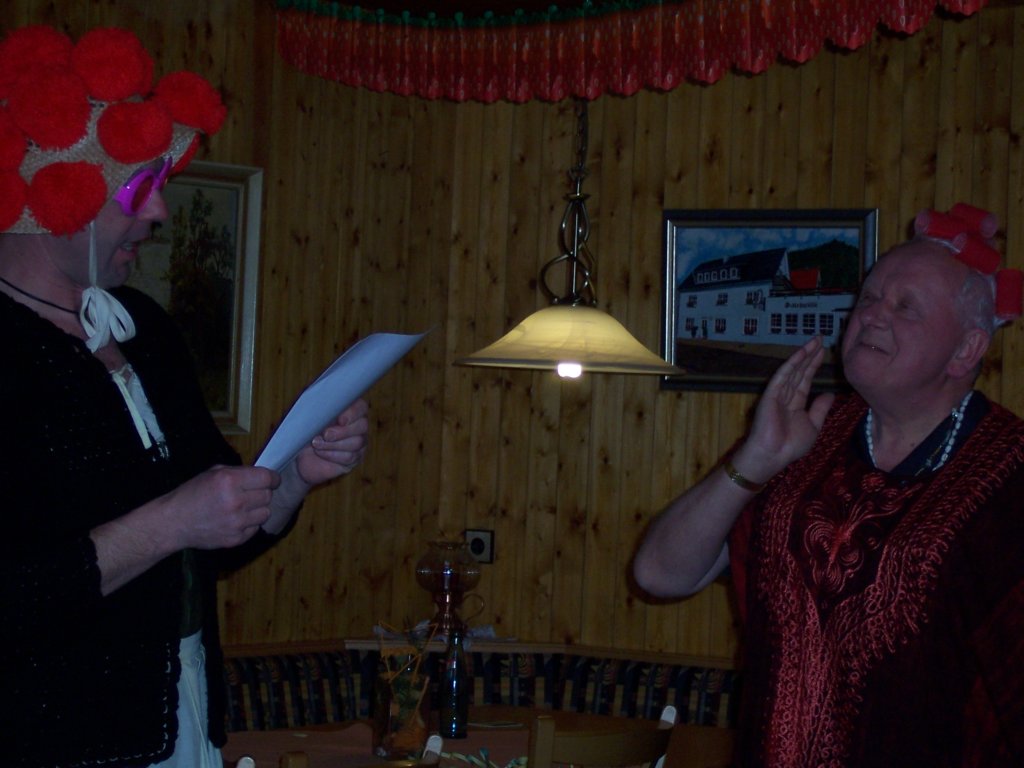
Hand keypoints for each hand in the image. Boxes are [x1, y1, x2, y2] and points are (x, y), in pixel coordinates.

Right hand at [159, 464, 280, 549]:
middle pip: (268, 496)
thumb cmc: (192, 493)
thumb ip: (239, 472)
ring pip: (266, 513)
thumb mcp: (213, 473)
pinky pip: (255, 528)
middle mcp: (236, 502)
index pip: (267, 478)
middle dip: (262, 493)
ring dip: (258, 509)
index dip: (273, 479)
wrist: (174, 522)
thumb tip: (261, 475)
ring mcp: (237, 523)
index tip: (272, 480)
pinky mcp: (236, 539)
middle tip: (250, 493)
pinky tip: (235, 520)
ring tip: (243, 507)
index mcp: (230, 481)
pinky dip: (249, 524)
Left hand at [292, 398, 369, 486]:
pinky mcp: (354, 459)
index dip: (353, 412)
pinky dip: (332, 454)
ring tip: (316, 443)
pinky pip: (349, 457)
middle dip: (342, 431)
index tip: (340, 419)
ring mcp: (359, 443)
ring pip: (356, 442)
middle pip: (362, 425)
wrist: (299, 454)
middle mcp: (358, 425)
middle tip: (325, 434)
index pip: (361, 407)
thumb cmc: (306, 431)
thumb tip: (322, 408)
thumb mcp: (309, 417)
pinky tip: (320, 452)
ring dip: (333, 444)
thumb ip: (319, 409)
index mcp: (350, 409)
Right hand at [734, 336, 834, 480]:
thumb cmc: (790, 446)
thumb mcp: (813, 426)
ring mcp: (777, 393)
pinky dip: (792, 364)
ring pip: (793, 370)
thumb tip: (829, 394)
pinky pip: (782, 376)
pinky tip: (801, 353)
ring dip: (803, 355)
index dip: (814, 365)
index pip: (806, 379)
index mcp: (795, 402)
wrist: (773, 456)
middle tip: (820, 338)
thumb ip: (820, 409)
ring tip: (815, 341)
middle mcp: (786, 395)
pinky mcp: (770, 394)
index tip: (823, 351)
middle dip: (810, 355)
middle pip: (800, 371)